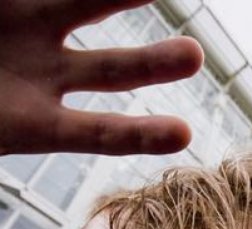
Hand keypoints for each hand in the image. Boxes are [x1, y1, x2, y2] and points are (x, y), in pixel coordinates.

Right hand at [0, 0, 203, 155]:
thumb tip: (4, 153)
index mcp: (30, 123)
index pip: (96, 133)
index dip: (138, 135)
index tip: (183, 134)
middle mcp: (41, 73)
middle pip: (111, 70)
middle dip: (152, 64)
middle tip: (195, 56)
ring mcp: (28, 27)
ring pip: (85, 6)